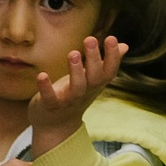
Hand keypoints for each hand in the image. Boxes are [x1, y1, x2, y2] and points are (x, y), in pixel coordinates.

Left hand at [29, 34, 126, 153]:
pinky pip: (50, 98)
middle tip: (91, 39)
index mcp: (96, 84)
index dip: (112, 57)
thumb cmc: (74, 95)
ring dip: (76, 72)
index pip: (109, 71)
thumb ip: (106, 63)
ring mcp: (69, 100)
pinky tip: (42, 75)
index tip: (112, 38)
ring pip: (77, 88)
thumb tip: (124, 46)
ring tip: (73, 53)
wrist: (55, 126)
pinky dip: (46, 88)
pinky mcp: (51, 106)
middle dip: (94, 59)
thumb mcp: (92, 79)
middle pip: (95, 78)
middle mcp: (86, 92)